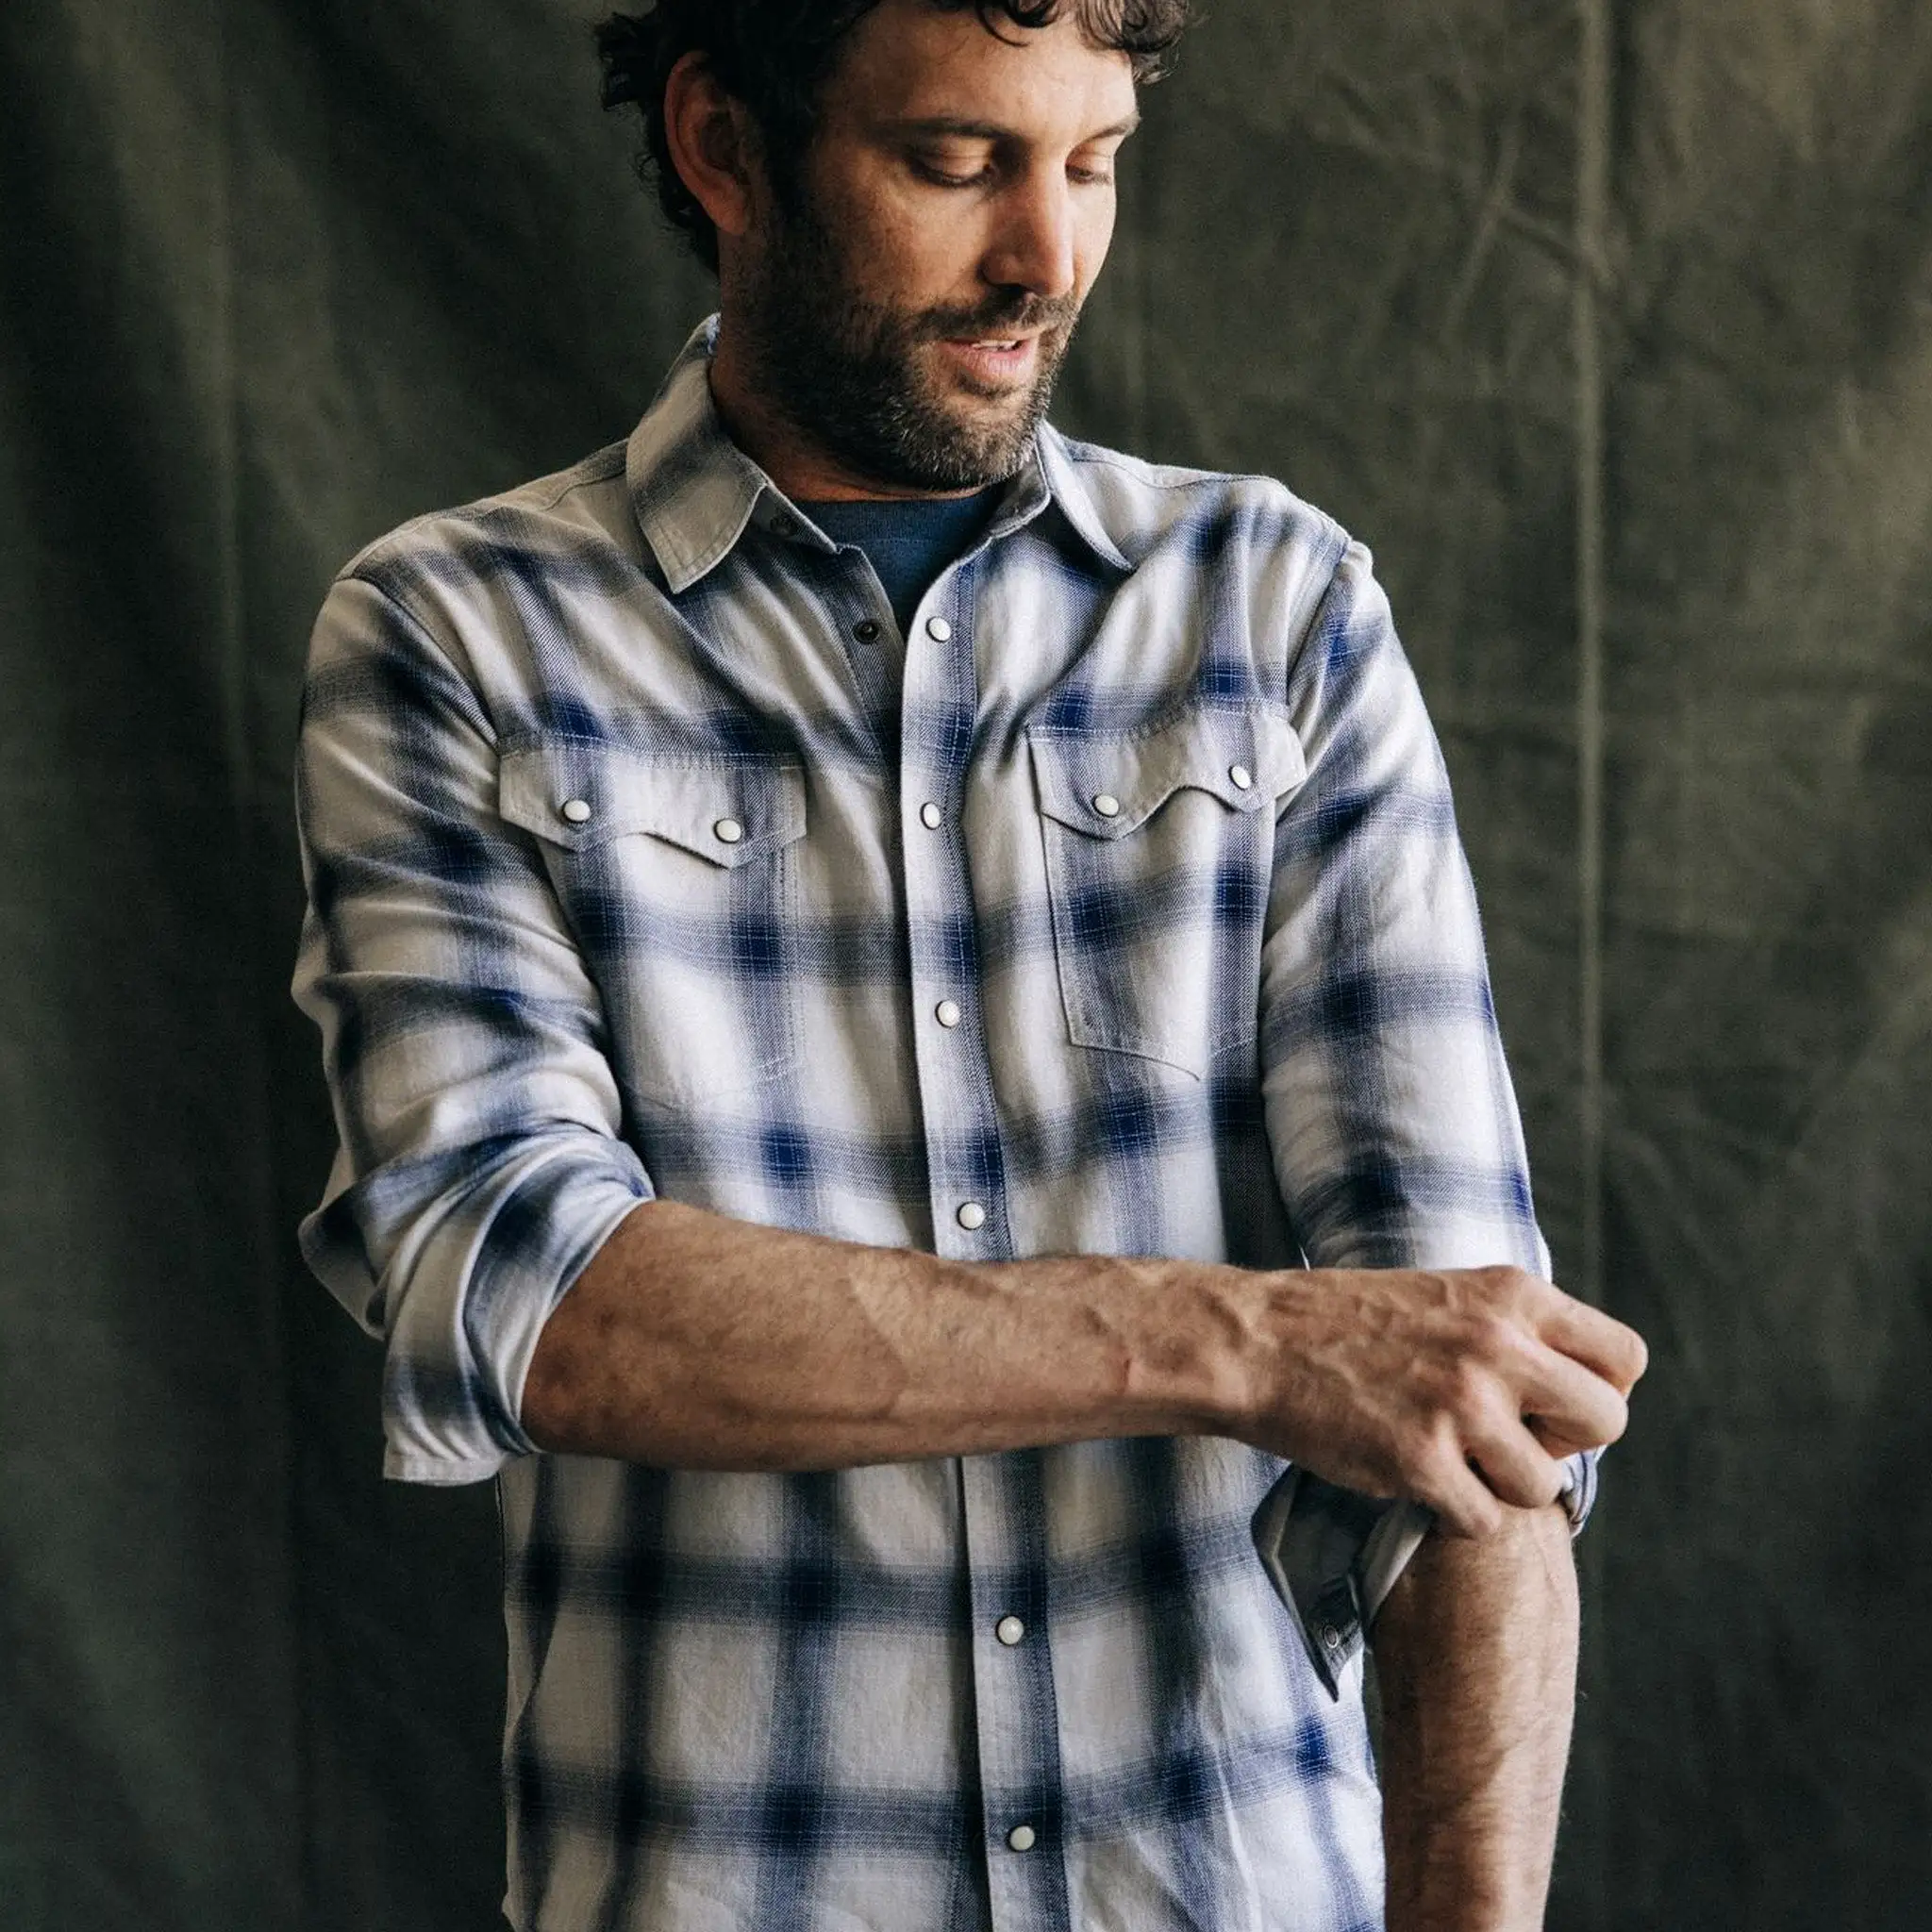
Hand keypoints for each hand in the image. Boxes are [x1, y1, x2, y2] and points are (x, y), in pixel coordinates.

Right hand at [1232, 1264, 1647, 1537]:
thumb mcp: (1448, 1294)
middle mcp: (1498, 1344)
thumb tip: (1582, 1387)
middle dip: (1564, 1444)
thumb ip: (1516, 1329)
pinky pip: (1485, 1520)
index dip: (1595, 1392)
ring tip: (1447, 1456)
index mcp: (1511, 1295)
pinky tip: (1414, 1477)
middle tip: (1507, 1439)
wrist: (1257, 1342)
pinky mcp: (1422, 1461)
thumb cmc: (1348, 1321)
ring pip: (1544, 1483)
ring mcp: (1461, 1404)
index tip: (1548, 1404)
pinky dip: (1453, 1513)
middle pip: (1607, 1422)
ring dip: (1501, 1485)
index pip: (1624, 1357)